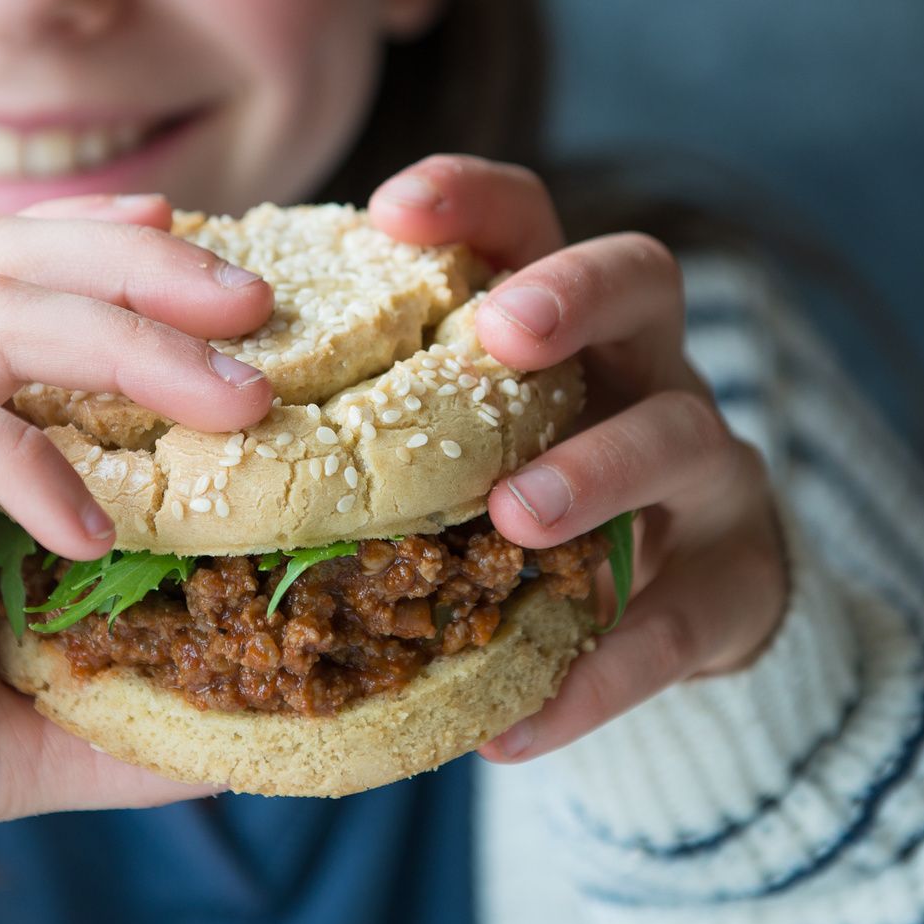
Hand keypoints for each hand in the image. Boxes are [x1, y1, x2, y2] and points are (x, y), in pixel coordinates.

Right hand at [0, 194, 273, 923]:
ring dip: (119, 335)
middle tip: (256, 310)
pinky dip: (23, 454)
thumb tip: (244, 734)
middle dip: (141, 264)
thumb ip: (119, 714)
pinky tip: (92, 535)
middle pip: (6, 259)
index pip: (25, 287)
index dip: (126, 259)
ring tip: (232, 402)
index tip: (242, 291)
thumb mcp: (18, 739)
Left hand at [369, 157, 789, 761]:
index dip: (472, 199)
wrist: (696, 602)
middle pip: (642, 279)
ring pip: (679, 436)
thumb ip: (379, 419)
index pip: (530, 219)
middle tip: (502, 333)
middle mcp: (648, 368)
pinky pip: (677, 622)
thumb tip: (188, 439)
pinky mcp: (734, 580)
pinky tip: (519, 725)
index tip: (391, 209)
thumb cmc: (535, 494)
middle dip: (572, 295)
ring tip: (516, 517)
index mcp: (568, 319)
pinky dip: (601, 672)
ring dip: (596, 471)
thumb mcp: (474, 436)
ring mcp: (707, 469)